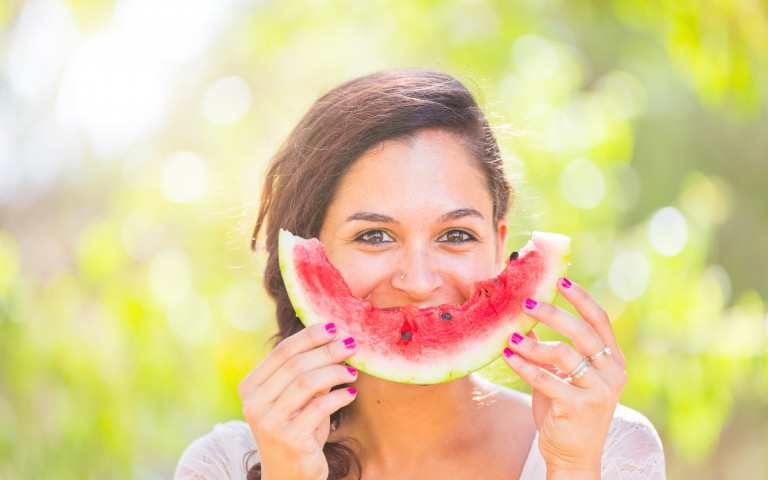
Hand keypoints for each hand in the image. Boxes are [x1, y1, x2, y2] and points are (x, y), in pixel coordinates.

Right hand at [238, 322, 358, 479]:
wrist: (290, 478)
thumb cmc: (298, 433)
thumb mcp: (300, 400)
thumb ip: (310, 374)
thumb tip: (336, 340)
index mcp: (250, 388)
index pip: (282, 352)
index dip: (310, 336)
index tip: (335, 327)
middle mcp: (253, 404)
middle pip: (296, 364)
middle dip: (328, 350)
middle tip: (352, 345)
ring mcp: (268, 422)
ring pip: (308, 382)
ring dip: (336, 372)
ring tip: (354, 372)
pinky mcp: (288, 439)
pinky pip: (320, 407)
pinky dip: (339, 397)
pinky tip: (351, 394)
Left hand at [502, 278, 626, 478]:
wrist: (573, 456)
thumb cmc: (564, 411)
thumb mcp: (562, 376)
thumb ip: (552, 350)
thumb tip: (528, 319)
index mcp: (612, 361)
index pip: (600, 321)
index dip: (581, 298)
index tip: (560, 279)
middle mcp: (612, 373)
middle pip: (582, 331)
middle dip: (553, 313)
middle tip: (526, 304)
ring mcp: (599, 391)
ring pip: (562, 354)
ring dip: (531, 343)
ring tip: (510, 338)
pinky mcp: (580, 407)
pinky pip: (546, 378)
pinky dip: (523, 366)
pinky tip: (507, 356)